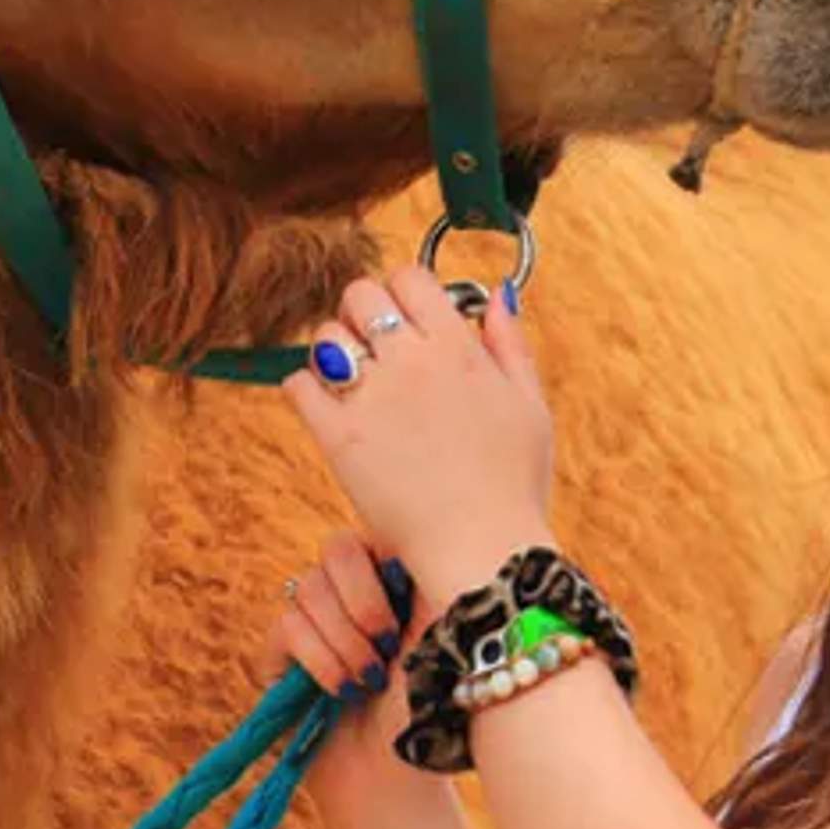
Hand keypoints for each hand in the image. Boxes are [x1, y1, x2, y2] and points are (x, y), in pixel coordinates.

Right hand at [269, 531, 464, 828]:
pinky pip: (286, 626)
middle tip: (387, 645)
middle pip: (336, 548)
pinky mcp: (282, 657)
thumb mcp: (447, 631)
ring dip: (343, 640)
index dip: (386, 564)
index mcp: (399, 578)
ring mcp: (315, 624)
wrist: (399, 783)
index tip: (410, 605)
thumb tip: (420, 523)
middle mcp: (354, 594)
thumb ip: (431, 570)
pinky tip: (342, 691)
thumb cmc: (435, 712)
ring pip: (308, 588)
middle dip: (363, 600)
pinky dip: (318, 658)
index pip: (376, 529)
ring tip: (368, 681)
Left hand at [284, 261, 555, 595]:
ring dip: (333, 349)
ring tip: (350, 378)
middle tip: (374, 346)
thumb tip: (496, 295)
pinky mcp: (338, 438)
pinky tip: (326, 406)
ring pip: (325, 335)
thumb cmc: (513, 485)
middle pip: (360, 295)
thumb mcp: (530, 405)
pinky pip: (299, 386)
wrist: (481, 551)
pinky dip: (306, 389)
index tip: (408, 318)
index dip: (404, 291)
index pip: (409, 277)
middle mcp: (412, 363)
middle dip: (363, 313)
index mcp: (459, 348)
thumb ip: (510, 344)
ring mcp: (372, 399)